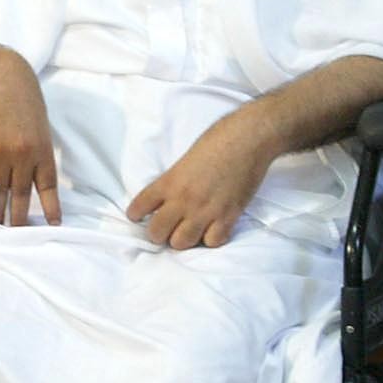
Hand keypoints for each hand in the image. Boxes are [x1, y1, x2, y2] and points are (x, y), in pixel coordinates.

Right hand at [0, 47, 61, 226]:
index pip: (47, 186)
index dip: (51, 208)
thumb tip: (36, 181)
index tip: (53, 225)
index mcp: (42, 149)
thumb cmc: (26, 101)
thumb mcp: (42, 126)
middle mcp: (21, 155)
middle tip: (20, 235)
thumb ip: (40, 154)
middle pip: (21, 194)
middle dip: (20, 218)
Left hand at [127, 111, 269, 249]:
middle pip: (157, 233)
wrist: (247, 138)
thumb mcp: (185, 160)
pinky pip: (212, 242)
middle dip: (159, 234)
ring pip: (181, 243)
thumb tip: (168, 198)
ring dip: (183, 240)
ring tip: (189, 231)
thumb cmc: (217, 140)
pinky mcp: (228, 216)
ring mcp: (205, 210)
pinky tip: (212, 229)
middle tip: (167, 229)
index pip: (139, 207)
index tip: (138, 217)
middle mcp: (183, 199)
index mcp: (169, 182)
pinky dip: (211, 239)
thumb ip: (173, 181)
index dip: (135, 215)